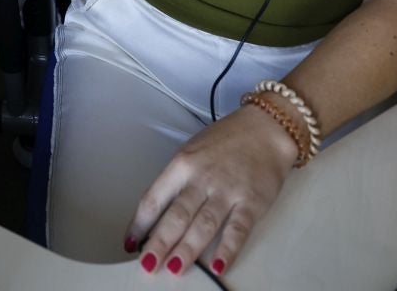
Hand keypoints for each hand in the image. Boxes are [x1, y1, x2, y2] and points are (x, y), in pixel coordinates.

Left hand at [125, 106, 296, 276]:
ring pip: (203, 225)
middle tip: (148, 264)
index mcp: (182, 164)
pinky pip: (237, 230)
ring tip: (174, 268)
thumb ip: (176, 180)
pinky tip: (217, 266)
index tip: (131, 242)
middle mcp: (202, 178)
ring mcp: (227, 190)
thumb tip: (158, 211)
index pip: (154, 198)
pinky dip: (227, 250)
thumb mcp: (192, 151)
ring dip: (187, 250)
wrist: (265, 127)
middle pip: (176, 215)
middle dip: (159, 242)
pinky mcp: (252, 202)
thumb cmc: (227, 140)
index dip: (140, 224)